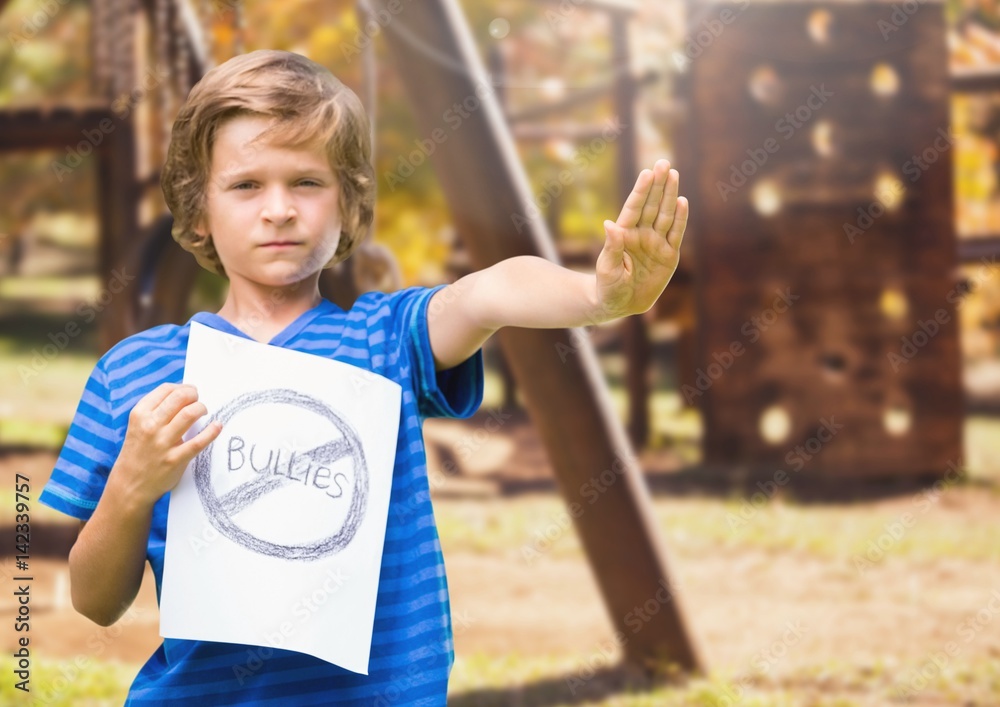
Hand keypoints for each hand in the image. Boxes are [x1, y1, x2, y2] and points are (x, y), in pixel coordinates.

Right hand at [110, 383, 221, 507]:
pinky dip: (212, 431)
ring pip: (190, 414)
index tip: (190, 391)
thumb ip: (156, 411)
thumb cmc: (138, 451)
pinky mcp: (174, 459)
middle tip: (198, 400)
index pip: (166, 390)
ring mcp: (163, 443)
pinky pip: (198, 442)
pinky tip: (217, 426)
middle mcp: (150, 426)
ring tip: (204, 412)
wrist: (129, 484)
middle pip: (180, 397)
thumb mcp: (138, 426)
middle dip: (194, 395)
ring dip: (202, 408)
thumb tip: (184, 394)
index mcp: (140, 414)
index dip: (182, 387)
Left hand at [594, 159, 687, 320]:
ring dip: (670, 195)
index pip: (634, 208)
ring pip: (665, 215)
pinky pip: (676, 234)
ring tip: (674, 174)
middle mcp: (641, 234)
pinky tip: (682, 202)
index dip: (641, 191)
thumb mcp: (607, 269)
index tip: (647, 172)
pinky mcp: (669, 255)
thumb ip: (611, 247)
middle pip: (651, 205)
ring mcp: (656, 243)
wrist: (620, 304)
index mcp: (624, 234)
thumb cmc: (608, 286)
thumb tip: (609, 224)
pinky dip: (680, 218)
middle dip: (658, 184)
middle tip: (664, 163)